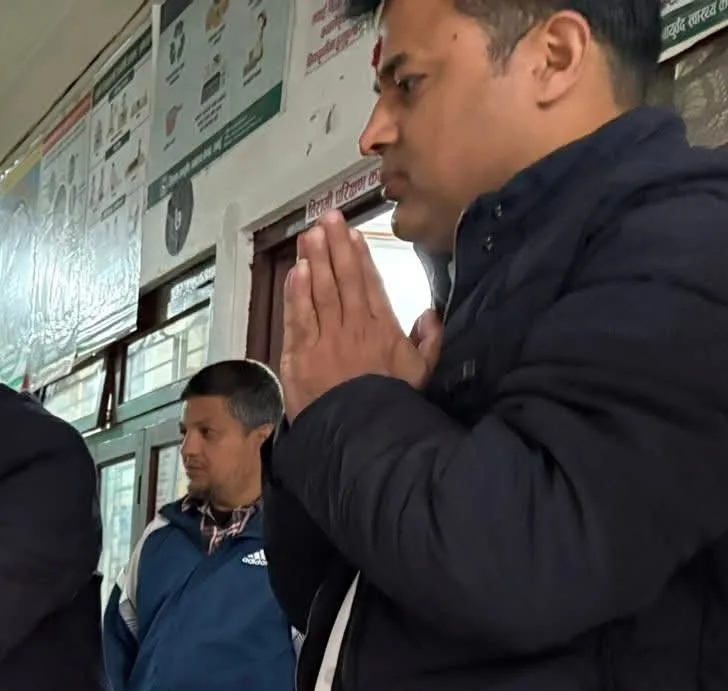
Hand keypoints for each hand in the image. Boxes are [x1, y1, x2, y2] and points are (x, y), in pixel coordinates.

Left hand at [281, 211, 432, 419]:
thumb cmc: (391, 407)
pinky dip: (297, 292)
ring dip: (315, 260)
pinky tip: (297, 270)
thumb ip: (428, 343)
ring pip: (320, 292)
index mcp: (383, 329)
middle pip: (344, 280)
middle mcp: (355, 327)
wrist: (361, 436)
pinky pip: (300, 317)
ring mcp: (327, 340)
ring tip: (310, 235)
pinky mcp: (302, 355)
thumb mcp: (421, 376)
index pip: (369, 285)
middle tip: (328, 219)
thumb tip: (430, 315)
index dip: (360, 258)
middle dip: (335, 247)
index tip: (352, 234)